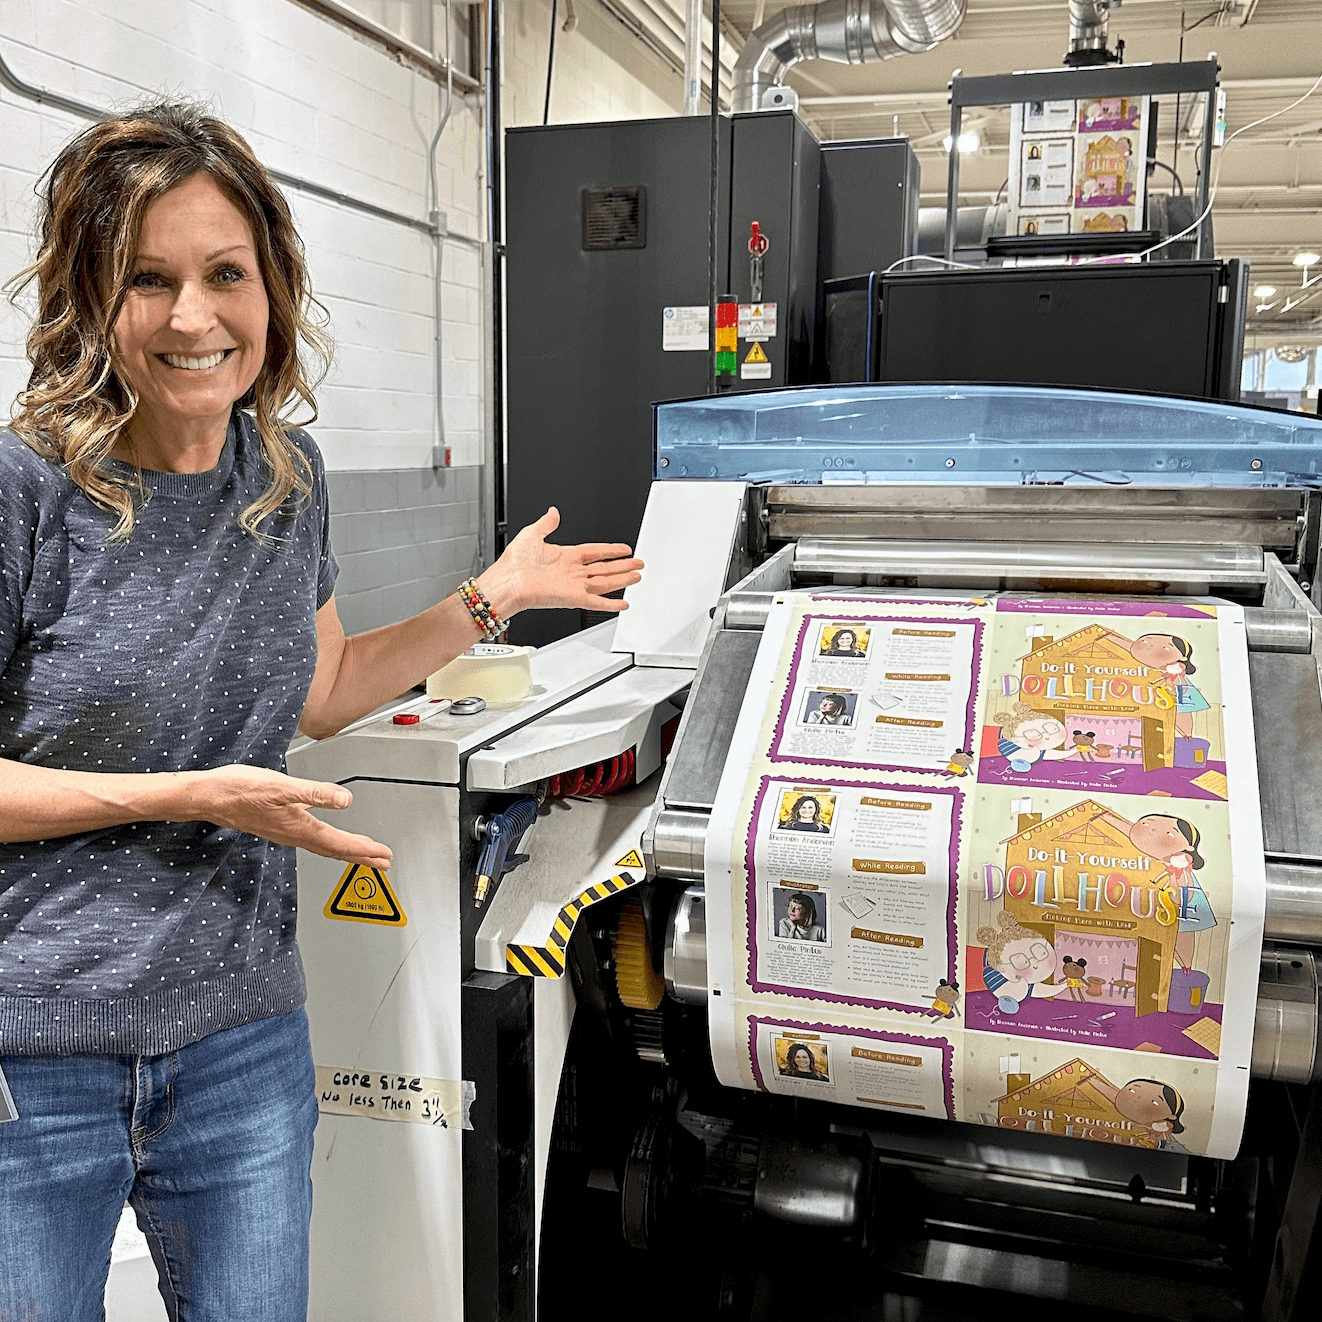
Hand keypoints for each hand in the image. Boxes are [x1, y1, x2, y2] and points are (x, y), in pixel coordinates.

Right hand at [182, 765, 392, 868]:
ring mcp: (285, 831)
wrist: (207, 797)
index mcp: (299, 827)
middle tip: (383, 862)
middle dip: (362, 856)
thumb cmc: (238, 790)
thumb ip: (315, 793)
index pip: (340, 844)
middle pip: (336, 850)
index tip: (385, 856)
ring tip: (364, 853)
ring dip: (347, 850)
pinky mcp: (278, 824)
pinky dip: (328, 840)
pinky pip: (312, 838)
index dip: (365, 850)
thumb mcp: (280, 787)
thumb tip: (345, 800)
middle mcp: (294, 834)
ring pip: (324, 845)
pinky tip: (328, 834)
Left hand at [478, 507, 642, 616]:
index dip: (610, 550)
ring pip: (604, 582)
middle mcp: (570, 572)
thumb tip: (553, 512)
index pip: (594, 552)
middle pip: (604, 568)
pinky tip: (623, 604)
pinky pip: (596, 602)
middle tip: (638, 563)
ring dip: (622, 579)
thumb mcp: (531, 534)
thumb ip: (546, 523)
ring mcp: (573, 586)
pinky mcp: (572, 598)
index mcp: (564, 556)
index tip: (623, 548)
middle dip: (623, 566)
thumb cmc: (513, 563)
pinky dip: (610, 604)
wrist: (507, 583)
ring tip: (637, 576)